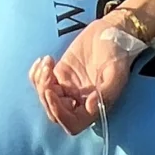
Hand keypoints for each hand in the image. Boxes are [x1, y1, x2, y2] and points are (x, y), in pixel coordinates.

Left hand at [31, 17, 138, 135]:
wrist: (112, 31)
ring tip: (48, 62)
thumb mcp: (116, 72)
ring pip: (45, 97)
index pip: (72, 123)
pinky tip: (45, 60)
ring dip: (40, 82)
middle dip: (46, 94)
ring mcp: (67, 87)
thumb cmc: (118, 53)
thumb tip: (89, 106)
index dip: (59, 113)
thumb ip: (106, 93)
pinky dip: (36, 73)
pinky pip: (42, 81)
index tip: (52, 92)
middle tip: (48, 72)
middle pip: (54, 112)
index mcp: (94, 106)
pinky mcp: (60, 73)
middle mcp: (79, 101)